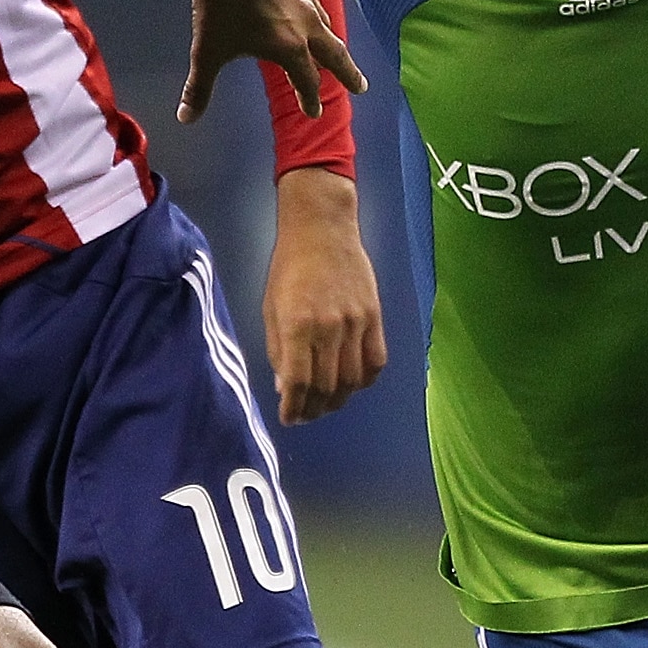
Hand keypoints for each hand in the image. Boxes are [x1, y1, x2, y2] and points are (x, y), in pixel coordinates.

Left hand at [177, 0, 365, 125]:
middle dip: (348, 74)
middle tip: (360, 87)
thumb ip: (199, 89)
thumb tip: (185, 118)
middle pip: (335, 55)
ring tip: (334, 53)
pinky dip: (318, 16)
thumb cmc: (216, 9)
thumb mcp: (208, 53)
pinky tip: (315, 17)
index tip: (313, 110)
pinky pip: (315, 1)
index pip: (307, 81)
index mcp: (288, 47)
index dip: (310, 99)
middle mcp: (306, 24)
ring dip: (331, 44)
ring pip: (327, 26)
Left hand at [263, 168, 387, 423]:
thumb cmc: (289, 267)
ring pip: (353, 380)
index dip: (294, 408)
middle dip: (314, 409)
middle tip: (305, 415)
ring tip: (326, 403)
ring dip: (338, 400)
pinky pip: (376, 361)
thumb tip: (285, 387)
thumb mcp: (271, 307)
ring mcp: (356, 324)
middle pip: (327, 387)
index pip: (298, 383)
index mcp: (298, 325)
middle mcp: (329, 329)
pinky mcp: (374, 317)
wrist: (323, 229)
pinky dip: (365, 381)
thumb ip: (278, 349)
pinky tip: (352, 383)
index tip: (289, 418)